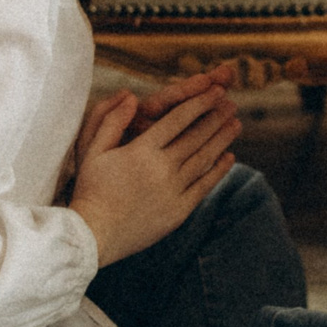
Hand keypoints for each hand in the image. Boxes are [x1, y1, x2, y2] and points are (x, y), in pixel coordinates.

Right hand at [56, 62, 237, 195]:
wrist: (94, 235)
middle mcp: (162, 168)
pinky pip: (204, 186)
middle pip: (196, 136)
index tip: (214, 91)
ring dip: (222, 139)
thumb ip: (111, 120)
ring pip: (204, 159)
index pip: (177, 119)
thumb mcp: (92, 150)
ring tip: (236, 124)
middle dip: (216, 117)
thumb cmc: (90, 189)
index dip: (199, 103)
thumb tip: (132, 95)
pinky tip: (229, 157)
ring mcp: (173, 191)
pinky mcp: (179, 211)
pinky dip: (219, 170)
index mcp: (141, 150)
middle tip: (232, 103)